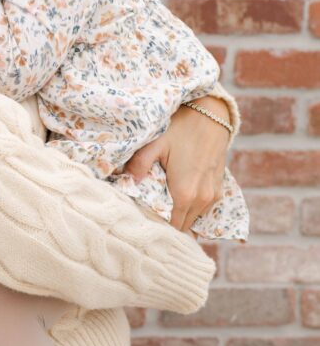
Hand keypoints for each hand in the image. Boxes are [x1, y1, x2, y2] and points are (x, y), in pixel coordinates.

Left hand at [122, 97, 230, 232]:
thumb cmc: (181, 128)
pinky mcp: (219, 190)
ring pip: (193, 219)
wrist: (212, 116)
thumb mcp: (156, 144)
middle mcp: (201, 200)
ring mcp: (213, 196)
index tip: (143, 227)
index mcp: (184, 194)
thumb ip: (139, 164)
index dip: (157, 230)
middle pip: (182, 227)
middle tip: (148, 221)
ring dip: (180, 218)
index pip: (171, 228)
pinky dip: (191, 210)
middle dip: (167, 227)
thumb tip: (126, 181)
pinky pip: (202, 209)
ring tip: (161, 211)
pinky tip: (177, 201)